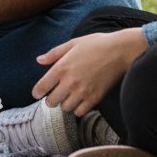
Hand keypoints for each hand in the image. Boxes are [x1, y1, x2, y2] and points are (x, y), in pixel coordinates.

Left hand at [31, 28, 147, 114]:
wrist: (120, 51)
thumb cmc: (96, 44)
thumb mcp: (72, 44)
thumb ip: (54, 54)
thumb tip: (39, 60)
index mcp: (61, 67)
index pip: (42, 87)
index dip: (37, 92)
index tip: (37, 93)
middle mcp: (70, 82)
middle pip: (51, 102)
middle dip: (50, 99)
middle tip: (54, 94)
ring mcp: (83, 92)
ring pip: (65, 108)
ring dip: (65, 104)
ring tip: (68, 96)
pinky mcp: (95, 98)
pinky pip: (80, 112)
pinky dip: (78, 108)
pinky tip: (80, 101)